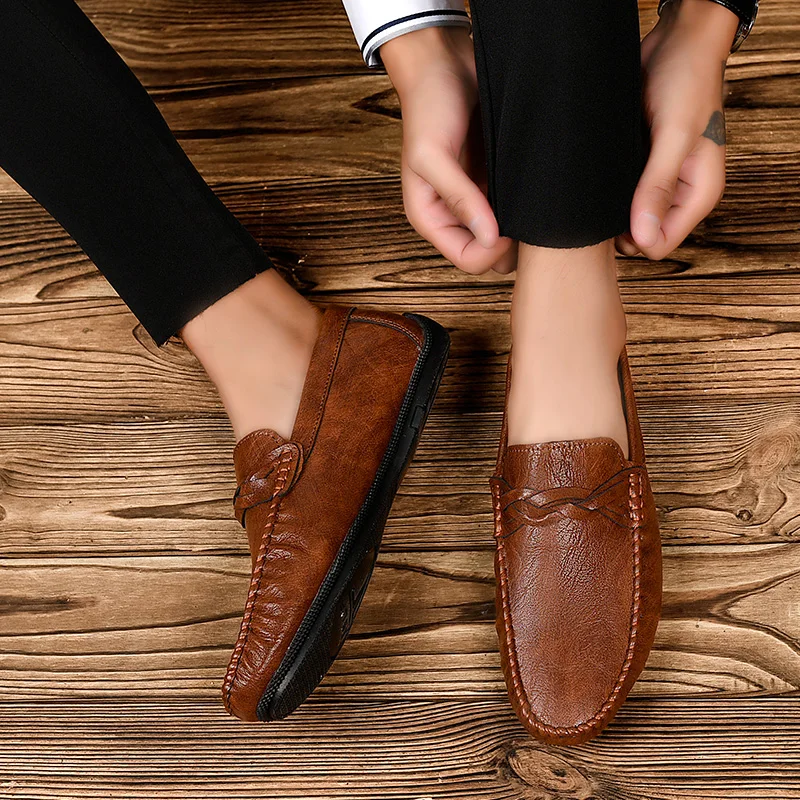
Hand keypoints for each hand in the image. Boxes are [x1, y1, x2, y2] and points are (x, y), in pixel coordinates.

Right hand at [381, 27, 515, 274]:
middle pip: (492, 256)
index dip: (492, 251)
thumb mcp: (432, 155)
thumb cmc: (428, 106)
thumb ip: (458, 199)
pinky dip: (531, 203)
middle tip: (527, 214)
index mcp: (432, 218)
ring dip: (525, 224)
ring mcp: (482, 199)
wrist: (444, 62)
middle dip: (512, 243)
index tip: (510, 226)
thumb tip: (489, 237)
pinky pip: (522, 206)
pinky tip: (535, 185)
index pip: (468, 259)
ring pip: (512, 235)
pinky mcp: (501, 180)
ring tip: (532, 197)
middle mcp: (457, 215)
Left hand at [617, 0, 739, 259]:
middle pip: (640, 237)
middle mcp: (679, 194)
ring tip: (593, 187)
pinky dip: (605, 191)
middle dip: (617, 227)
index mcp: (697, 195)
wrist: (676, 41)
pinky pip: (617, 194)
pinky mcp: (638, 168)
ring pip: (625, 218)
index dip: (632, 239)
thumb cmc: (686, 80)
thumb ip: (658, 187)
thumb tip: (644, 238)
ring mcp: (657, 182)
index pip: (659, 246)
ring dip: (608, 209)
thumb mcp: (673, 136)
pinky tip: (593, 178)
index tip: (608, 219)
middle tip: (595, 202)